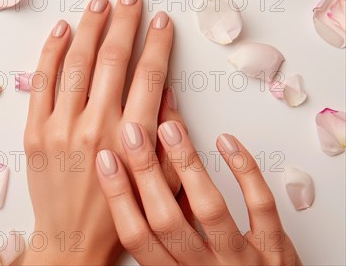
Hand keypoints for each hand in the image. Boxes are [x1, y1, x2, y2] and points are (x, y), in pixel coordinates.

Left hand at [19, 0, 177, 264]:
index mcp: (130, 138)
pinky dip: (51, 52)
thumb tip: (165, 93)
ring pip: (77, 63)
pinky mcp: (34, 132)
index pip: (149, 75)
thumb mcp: (160, 182)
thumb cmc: (119, 213)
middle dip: (125, 22)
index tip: (161, 20)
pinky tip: (63, 30)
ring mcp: (60, 127)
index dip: (157, 42)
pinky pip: (41, 83)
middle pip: (113, 59)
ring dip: (90, 28)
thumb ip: (165, 135)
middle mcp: (94, 126)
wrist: (72, 240)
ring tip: (100, 3)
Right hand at [96, 111, 301, 264]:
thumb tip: (143, 191)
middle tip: (133, 133)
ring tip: (171, 130)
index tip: (106, 161)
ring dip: (186, 164)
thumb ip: (167, 241)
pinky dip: (244, 170)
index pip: (137, 237)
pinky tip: (226, 143)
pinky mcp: (275, 249)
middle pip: (166, 219)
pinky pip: (260, 205)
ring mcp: (241, 260)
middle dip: (145, 171)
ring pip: (209, 208)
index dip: (118, 197)